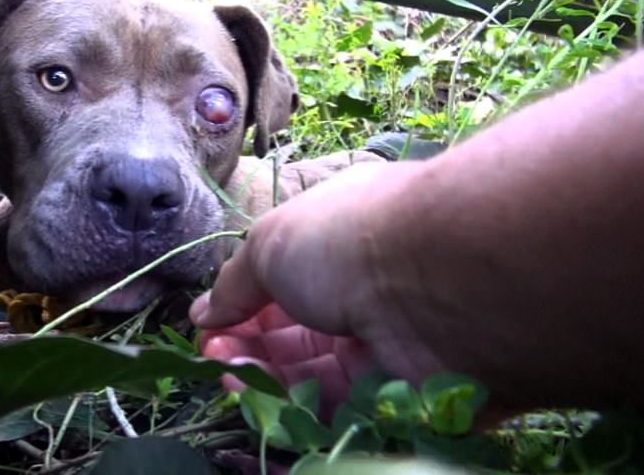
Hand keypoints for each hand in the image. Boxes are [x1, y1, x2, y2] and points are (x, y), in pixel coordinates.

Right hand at [191, 162, 442, 413]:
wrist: (439, 284)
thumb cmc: (347, 241)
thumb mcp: (271, 243)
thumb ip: (235, 283)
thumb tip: (204, 313)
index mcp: (344, 239)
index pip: (286, 278)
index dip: (244, 301)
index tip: (209, 321)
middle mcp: (367, 289)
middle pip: (295, 329)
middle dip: (245, 340)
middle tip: (213, 350)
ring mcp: (385, 343)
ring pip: (310, 371)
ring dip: (259, 371)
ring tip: (225, 368)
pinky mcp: (397, 394)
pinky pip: (335, 405)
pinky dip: (289, 402)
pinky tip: (251, 390)